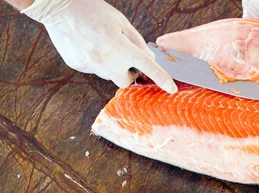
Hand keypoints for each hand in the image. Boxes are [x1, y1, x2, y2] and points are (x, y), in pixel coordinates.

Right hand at [22, 0, 176, 93]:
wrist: (58, 6)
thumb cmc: (93, 10)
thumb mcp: (121, 22)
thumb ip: (138, 42)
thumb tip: (149, 59)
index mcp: (120, 48)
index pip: (147, 68)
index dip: (162, 79)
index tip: (171, 89)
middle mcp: (106, 61)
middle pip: (125, 81)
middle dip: (129, 73)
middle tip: (126, 58)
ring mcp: (90, 65)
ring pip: (109, 75)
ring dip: (112, 66)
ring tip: (103, 45)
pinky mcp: (78, 65)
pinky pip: (94, 68)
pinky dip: (97, 61)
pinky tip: (90, 45)